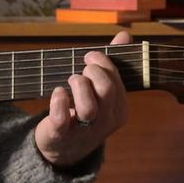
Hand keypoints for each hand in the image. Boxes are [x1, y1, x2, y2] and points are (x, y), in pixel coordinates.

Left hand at [35, 31, 131, 166]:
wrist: (64, 148)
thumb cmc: (84, 111)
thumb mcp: (100, 89)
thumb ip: (112, 63)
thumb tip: (125, 35)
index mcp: (120, 110)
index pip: (116, 80)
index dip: (102, 62)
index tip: (89, 56)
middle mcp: (106, 122)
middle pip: (106, 90)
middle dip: (92, 71)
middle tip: (81, 70)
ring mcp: (85, 131)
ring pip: (88, 106)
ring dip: (77, 85)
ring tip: (70, 82)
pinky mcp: (62, 135)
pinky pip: (61, 118)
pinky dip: (58, 100)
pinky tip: (58, 93)